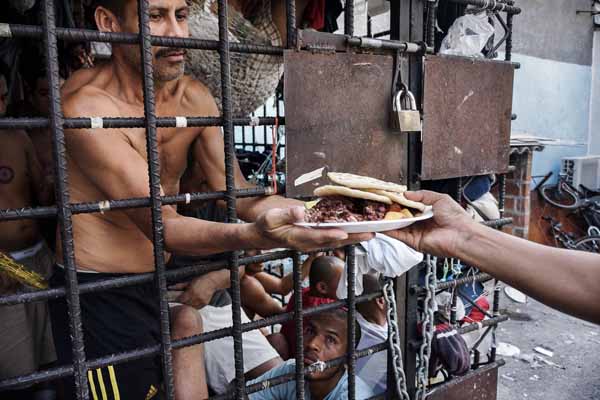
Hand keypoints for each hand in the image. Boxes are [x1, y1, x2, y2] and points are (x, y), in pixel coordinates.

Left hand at [175, 274, 217, 308]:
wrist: (212, 282)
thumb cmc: (201, 280)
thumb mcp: (189, 281)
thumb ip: (180, 286)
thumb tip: (171, 287)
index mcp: (192, 291)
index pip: (181, 299)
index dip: (178, 299)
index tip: (176, 298)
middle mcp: (196, 297)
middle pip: (185, 303)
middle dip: (183, 301)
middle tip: (181, 299)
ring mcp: (201, 301)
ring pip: (191, 306)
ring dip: (188, 304)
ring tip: (189, 299)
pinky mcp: (204, 303)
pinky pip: (196, 307)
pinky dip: (194, 305)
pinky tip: (194, 301)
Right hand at [254, 206, 373, 251]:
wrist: (263, 235)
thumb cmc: (267, 226)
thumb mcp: (270, 218)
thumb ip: (285, 214)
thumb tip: (300, 211)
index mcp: (297, 237)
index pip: (317, 236)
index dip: (331, 234)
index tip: (345, 231)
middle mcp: (307, 243)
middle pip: (333, 241)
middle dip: (352, 238)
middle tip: (370, 234)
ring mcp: (312, 243)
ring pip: (336, 242)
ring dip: (353, 238)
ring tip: (370, 233)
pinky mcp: (315, 240)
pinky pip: (333, 239)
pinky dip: (347, 235)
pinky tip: (357, 231)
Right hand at [385, 191, 474, 257]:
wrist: (462, 235)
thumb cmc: (456, 218)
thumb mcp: (439, 198)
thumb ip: (422, 195)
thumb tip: (406, 194)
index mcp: (427, 213)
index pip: (409, 207)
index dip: (400, 202)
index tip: (390, 197)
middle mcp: (420, 223)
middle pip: (401, 216)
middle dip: (391, 210)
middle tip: (380, 203)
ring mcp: (416, 233)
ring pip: (397, 225)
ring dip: (387, 220)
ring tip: (376, 212)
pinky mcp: (413, 242)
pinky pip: (398, 235)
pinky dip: (388, 230)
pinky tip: (380, 223)